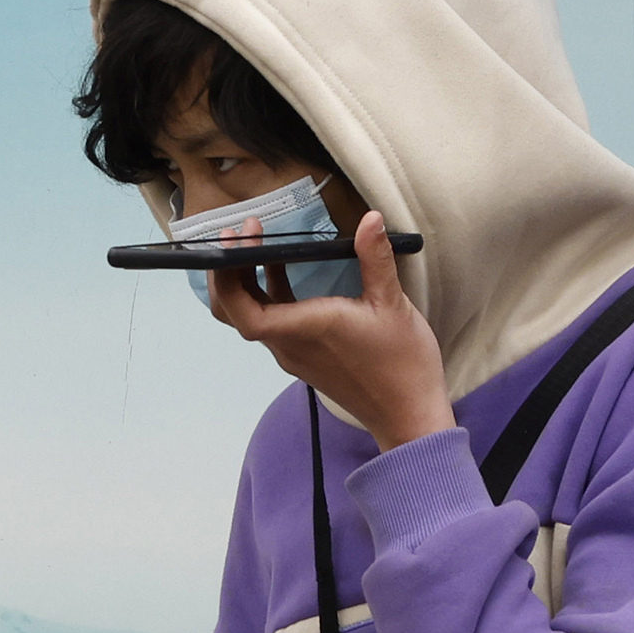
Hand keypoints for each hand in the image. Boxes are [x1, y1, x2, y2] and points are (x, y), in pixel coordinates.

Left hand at [201, 211, 452, 447]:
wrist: (406, 413)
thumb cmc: (401, 363)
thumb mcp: (393, 304)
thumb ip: (376, 258)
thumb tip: (371, 219)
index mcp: (303, 331)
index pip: (241, 310)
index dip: (227, 275)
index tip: (237, 239)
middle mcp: (288, 345)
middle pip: (234, 311)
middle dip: (226, 271)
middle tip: (239, 232)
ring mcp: (292, 352)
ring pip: (250, 316)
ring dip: (243, 281)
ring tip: (253, 242)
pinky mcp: (302, 355)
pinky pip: (271, 321)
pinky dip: (265, 293)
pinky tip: (278, 266)